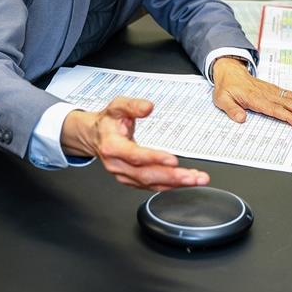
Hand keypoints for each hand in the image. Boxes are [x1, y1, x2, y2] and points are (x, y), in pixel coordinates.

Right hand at [61, 97, 209, 190]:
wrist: (95, 136)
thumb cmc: (108, 121)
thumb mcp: (117, 105)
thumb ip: (132, 105)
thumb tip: (148, 107)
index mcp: (112, 146)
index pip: (135, 156)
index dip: (154, 158)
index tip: (173, 160)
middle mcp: (117, 165)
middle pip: (146, 175)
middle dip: (172, 177)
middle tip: (194, 176)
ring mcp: (124, 175)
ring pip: (151, 184)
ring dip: (175, 184)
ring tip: (196, 179)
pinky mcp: (131, 180)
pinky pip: (152, 186)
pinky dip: (170, 185)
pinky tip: (186, 182)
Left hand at [211, 57, 291, 127]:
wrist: (230, 71)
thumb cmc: (227, 87)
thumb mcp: (222, 99)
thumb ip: (232, 109)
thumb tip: (241, 118)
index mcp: (254, 97)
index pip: (274, 108)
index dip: (287, 116)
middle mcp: (266, 93)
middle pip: (288, 103)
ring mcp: (272, 90)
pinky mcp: (275, 90)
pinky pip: (291, 95)